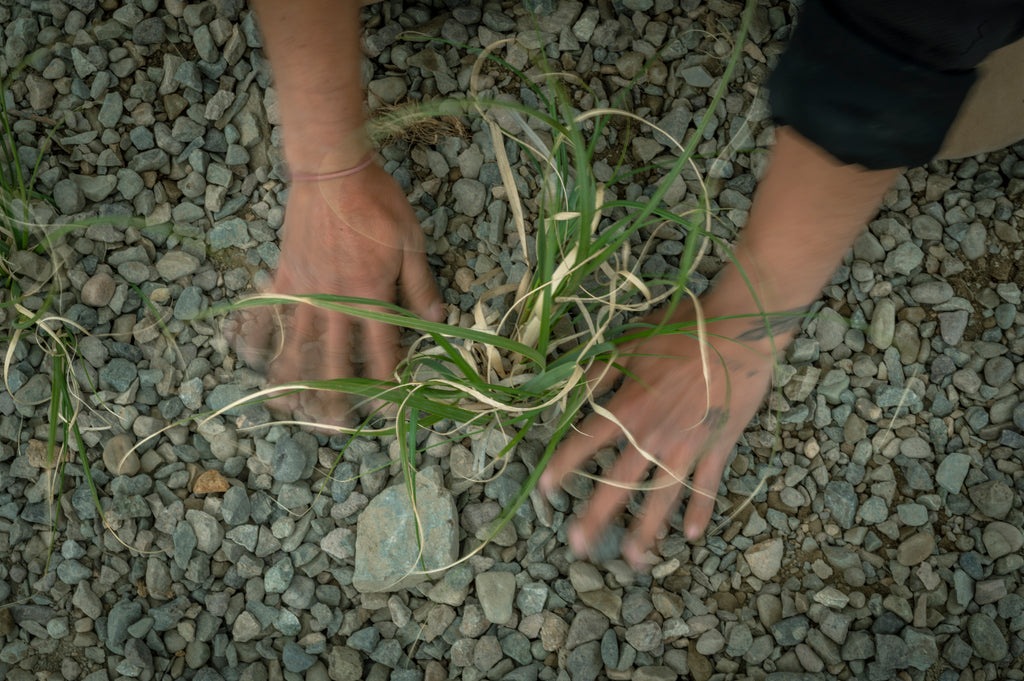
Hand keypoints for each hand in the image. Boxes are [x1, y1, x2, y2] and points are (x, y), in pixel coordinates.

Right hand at [228, 163, 443, 424]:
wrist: (333, 169)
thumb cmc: (379, 202)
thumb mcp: (412, 242)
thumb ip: (420, 286)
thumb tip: (437, 321)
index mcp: (372, 296)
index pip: (382, 350)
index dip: (385, 381)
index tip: (384, 406)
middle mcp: (337, 301)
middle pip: (335, 359)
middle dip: (334, 396)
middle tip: (329, 428)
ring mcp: (306, 289)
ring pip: (298, 343)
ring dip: (293, 378)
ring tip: (286, 405)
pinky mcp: (285, 274)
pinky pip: (270, 310)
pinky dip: (259, 334)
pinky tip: (251, 356)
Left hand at [539, 295, 794, 568]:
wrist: (737, 329)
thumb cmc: (681, 330)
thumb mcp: (629, 343)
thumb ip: (596, 373)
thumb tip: (566, 395)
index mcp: (627, 407)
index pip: (584, 444)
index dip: (561, 467)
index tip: (545, 490)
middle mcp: (653, 435)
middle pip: (619, 484)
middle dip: (596, 517)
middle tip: (579, 547)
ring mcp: (687, 445)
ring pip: (663, 497)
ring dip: (647, 531)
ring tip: (633, 559)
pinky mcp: (719, 446)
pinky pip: (708, 486)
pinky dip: (701, 511)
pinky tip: (693, 536)